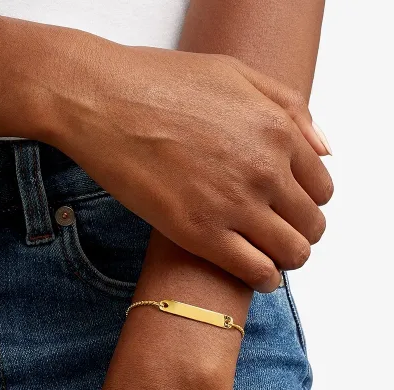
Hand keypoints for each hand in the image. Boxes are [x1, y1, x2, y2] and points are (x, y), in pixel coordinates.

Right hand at [39, 36, 332, 291]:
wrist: (102, 102)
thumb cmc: (159, 82)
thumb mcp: (236, 73)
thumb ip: (290, 109)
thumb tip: (323, 150)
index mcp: (276, 132)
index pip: (321, 188)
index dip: (309, 202)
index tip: (292, 208)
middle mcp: (264, 171)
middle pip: (310, 224)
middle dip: (300, 233)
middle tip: (279, 234)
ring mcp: (233, 205)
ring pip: (291, 253)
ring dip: (286, 259)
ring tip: (269, 256)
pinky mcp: (198, 233)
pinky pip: (254, 272)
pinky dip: (264, 280)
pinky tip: (256, 276)